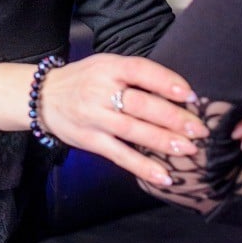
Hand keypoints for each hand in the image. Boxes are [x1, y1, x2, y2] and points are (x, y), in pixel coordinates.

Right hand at [40, 53, 205, 186]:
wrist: (42, 97)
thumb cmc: (83, 80)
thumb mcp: (105, 65)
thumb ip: (134, 75)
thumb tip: (176, 93)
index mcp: (108, 67)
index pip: (140, 70)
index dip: (166, 81)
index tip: (190, 94)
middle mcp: (100, 91)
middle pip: (141, 104)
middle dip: (173, 118)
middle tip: (199, 128)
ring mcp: (94, 117)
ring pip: (133, 130)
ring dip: (163, 141)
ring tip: (188, 149)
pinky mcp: (90, 140)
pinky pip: (120, 155)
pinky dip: (142, 167)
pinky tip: (163, 177)